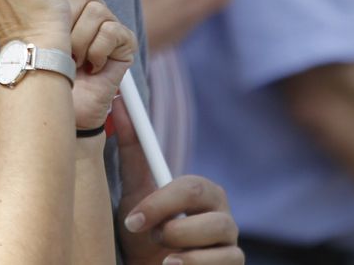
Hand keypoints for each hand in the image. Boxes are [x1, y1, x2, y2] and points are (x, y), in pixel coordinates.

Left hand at [47, 0, 135, 127]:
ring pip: (94, 10)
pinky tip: (90, 66)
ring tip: (72, 59)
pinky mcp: (124, 41)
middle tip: (59, 45)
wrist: (56, 101)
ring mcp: (109, 23)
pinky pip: (109, 31)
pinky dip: (94, 51)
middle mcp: (91, 5)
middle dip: (64, 22)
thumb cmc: (43, 65)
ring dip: (77, 41)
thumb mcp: (35, 23)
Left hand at [116, 99, 242, 264]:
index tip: (132, 220)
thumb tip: (120, 104)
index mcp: (202, 191)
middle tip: (149, 235)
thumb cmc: (144, 233)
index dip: (159, 203)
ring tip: (162, 254)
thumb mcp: (134, 194)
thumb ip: (132, 152)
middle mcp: (221, 212)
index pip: (190, 186)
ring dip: (179, 245)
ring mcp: (230, 239)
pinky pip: (223, 260)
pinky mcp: (233, 263)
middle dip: (170, 222)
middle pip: (205, 202)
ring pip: (215, 232)